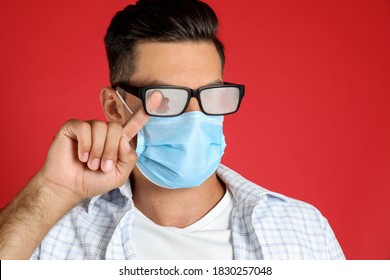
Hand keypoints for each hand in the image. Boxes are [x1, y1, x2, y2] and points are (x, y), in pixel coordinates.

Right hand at [38, 94, 161, 204]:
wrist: (70, 187)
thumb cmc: (94, 181)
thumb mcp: (119, 174)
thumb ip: (129, 158)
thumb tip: (124, 138)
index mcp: (117, 141)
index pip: (133, 123)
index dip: (144, 112)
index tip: (159, 96)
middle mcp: (104, 131)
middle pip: (116, 128)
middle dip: (110, 151)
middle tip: (101, 167)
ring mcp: (88, 127)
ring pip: (101, 128)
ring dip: (97, 151)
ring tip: (90, 164)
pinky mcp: (73, 127)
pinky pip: (84, 128)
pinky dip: (85, 145)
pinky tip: (81, 156)